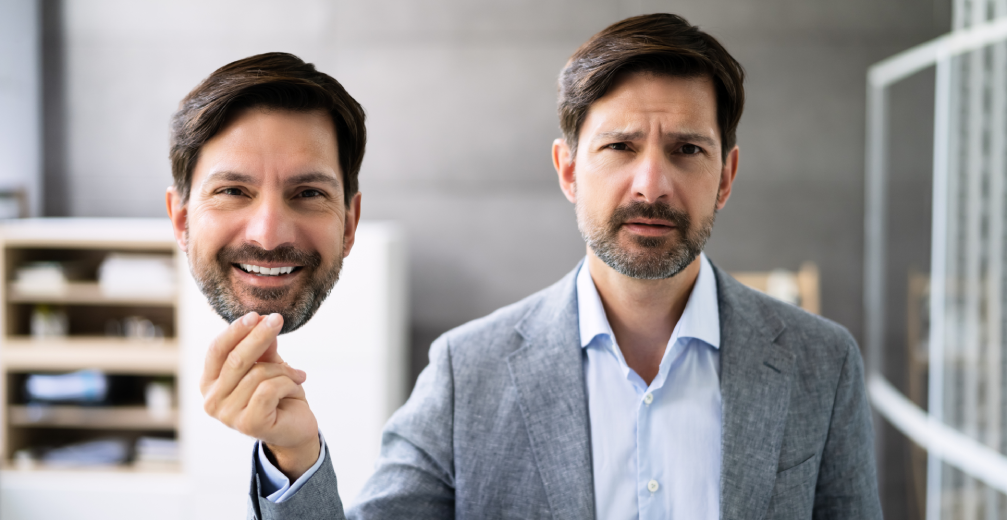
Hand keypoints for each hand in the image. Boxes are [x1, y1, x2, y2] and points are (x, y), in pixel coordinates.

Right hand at [200, 312, 320, 479]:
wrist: (296, 428)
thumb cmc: (278, 395)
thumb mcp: (269, 365)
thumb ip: (262, 348)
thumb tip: (261, 321)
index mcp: (210, 382)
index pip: (217, 350)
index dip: (235, 330)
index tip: (256, 315)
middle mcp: (212, 400)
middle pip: (236, 359)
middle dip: (259, 336)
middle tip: (278, 319)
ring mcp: (227, 415)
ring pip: (258, 374)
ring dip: (284, 370)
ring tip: (296, 375)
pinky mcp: (248, 424)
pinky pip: (269, 389)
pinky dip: (287, 383)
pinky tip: (296, 386)